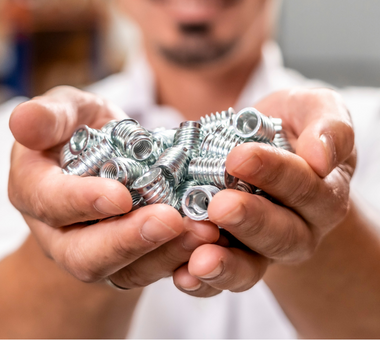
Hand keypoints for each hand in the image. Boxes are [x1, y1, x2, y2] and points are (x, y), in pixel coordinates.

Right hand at [8, 86, 218, 288]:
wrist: (107, 159)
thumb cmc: (84, 130)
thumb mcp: (68, 112)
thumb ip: (50, 116)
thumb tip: (24, 122)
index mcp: (37, 191)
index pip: (50, 203)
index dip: (82, 202)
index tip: (120, 195)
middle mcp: (62, 232)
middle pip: (85, 255)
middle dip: (129, 241)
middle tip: (171, 221)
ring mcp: (98, 251)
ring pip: (125, 270)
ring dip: (165, 253)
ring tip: (203, 232)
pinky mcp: (129, 260)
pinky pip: (152, 269)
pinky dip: (181, 257)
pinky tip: (207, 240)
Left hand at [172, 88, 355, 295]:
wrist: (265, 152)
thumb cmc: (288, 129)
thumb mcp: (312, 111)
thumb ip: (328, 127)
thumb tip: (321, 157)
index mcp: (322, 193)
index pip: (304, 187)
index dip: (275, 173)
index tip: (240, 157)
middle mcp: (298, 229)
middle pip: (281, 234)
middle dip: (250, 220)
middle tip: (220, 206)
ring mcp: (264, 250)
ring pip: (253, 267)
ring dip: (226, 264)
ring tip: (200, 258)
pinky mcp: (235, 260)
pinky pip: (223, 278)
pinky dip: (203, 284)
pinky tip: (182, 275)